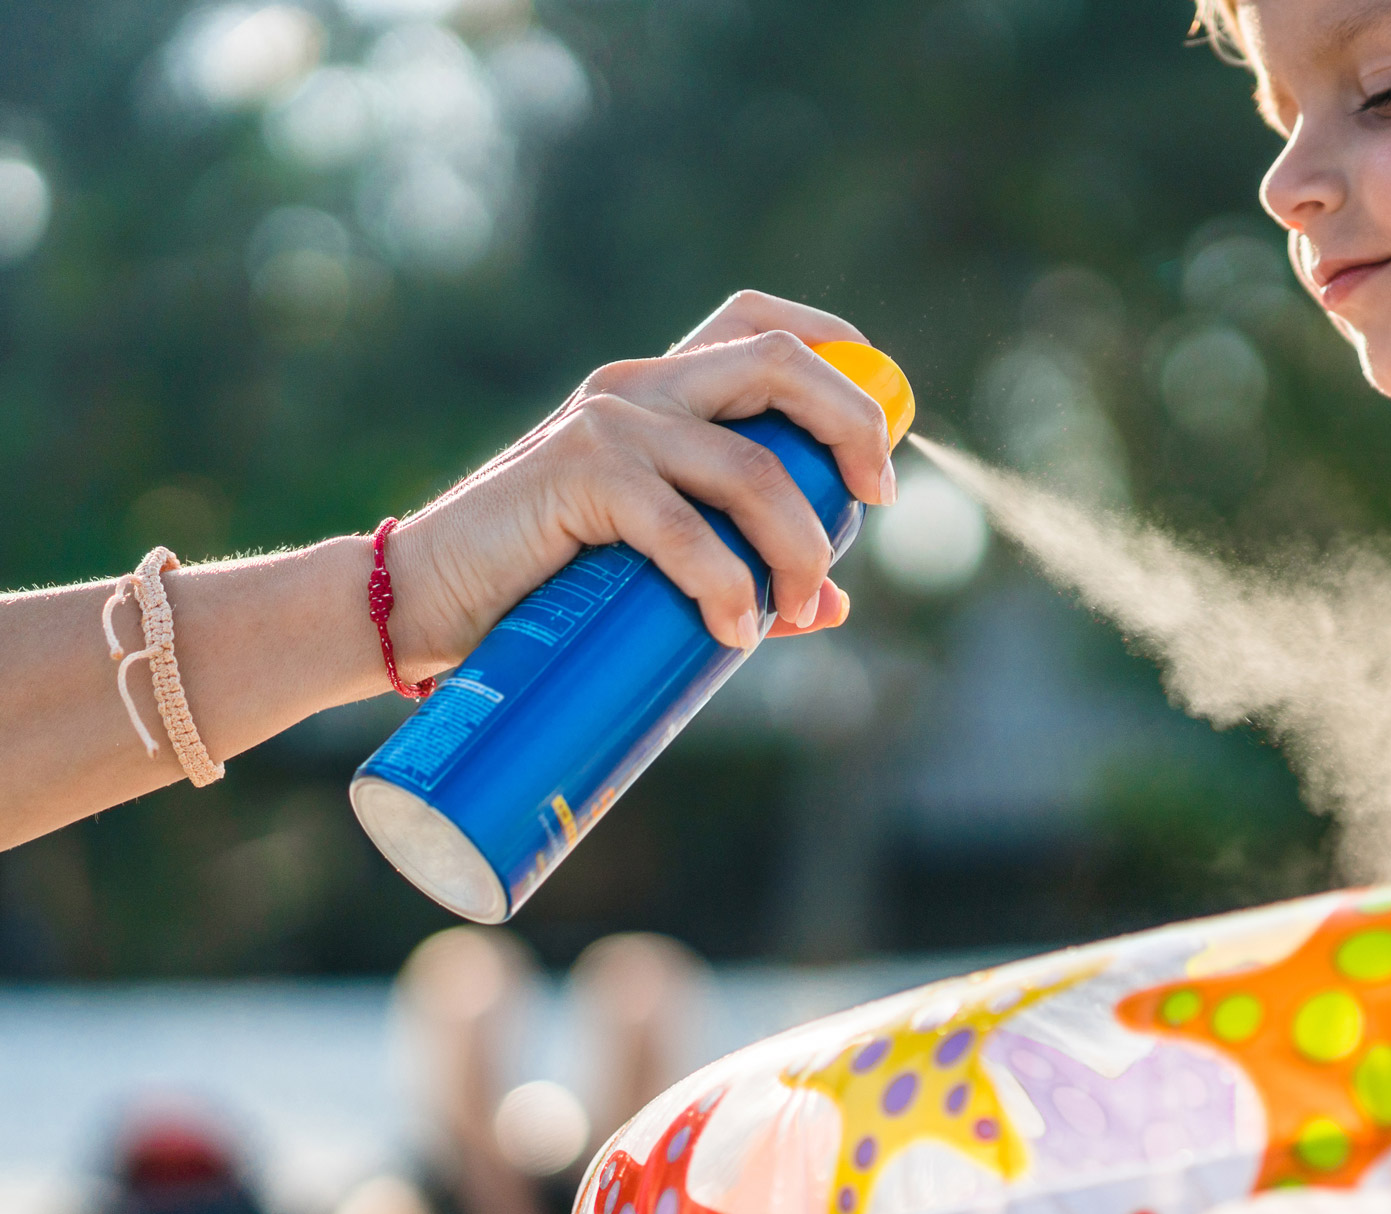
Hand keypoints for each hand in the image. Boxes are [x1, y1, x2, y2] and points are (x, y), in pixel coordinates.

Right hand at [386, 291, 898, 670]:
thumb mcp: (655, 563)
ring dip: (800, 548)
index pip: (759, 322)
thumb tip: (832, 606)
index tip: (883, 434)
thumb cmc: (544, 581)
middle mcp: (641, 387)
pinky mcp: (578, 475)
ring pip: (752, 468)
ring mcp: (610, 424)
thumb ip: (739, 565)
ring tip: (798, 610)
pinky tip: (736, 630)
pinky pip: (684, 527)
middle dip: (852, 428)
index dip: (839, 355)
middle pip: (780, 364)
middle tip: (877, 502)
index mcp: (661, 388)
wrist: (423, 600)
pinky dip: (726, 585)